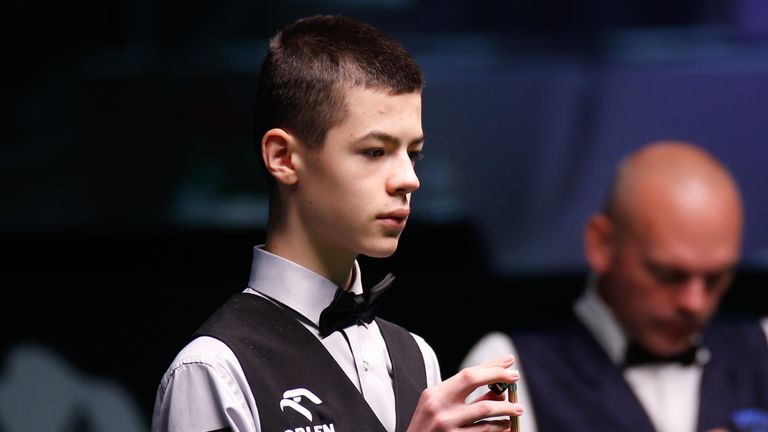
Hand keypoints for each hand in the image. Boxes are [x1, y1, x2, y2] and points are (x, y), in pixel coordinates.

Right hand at [407, 355, 522, 431]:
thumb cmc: (429, 427)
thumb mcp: (440, 407)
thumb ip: (465, 397)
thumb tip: (497, 390)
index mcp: (435, 394)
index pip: (466, 373)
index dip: (490, 367)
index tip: (508, 363)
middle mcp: (439, 406)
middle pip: (473, 381)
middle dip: (498, 376)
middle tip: (515, 377)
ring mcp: (447, 425)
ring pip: (485, 410)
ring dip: (506, 408)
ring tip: (517, 409)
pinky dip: (499, 428)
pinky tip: (506, 426)